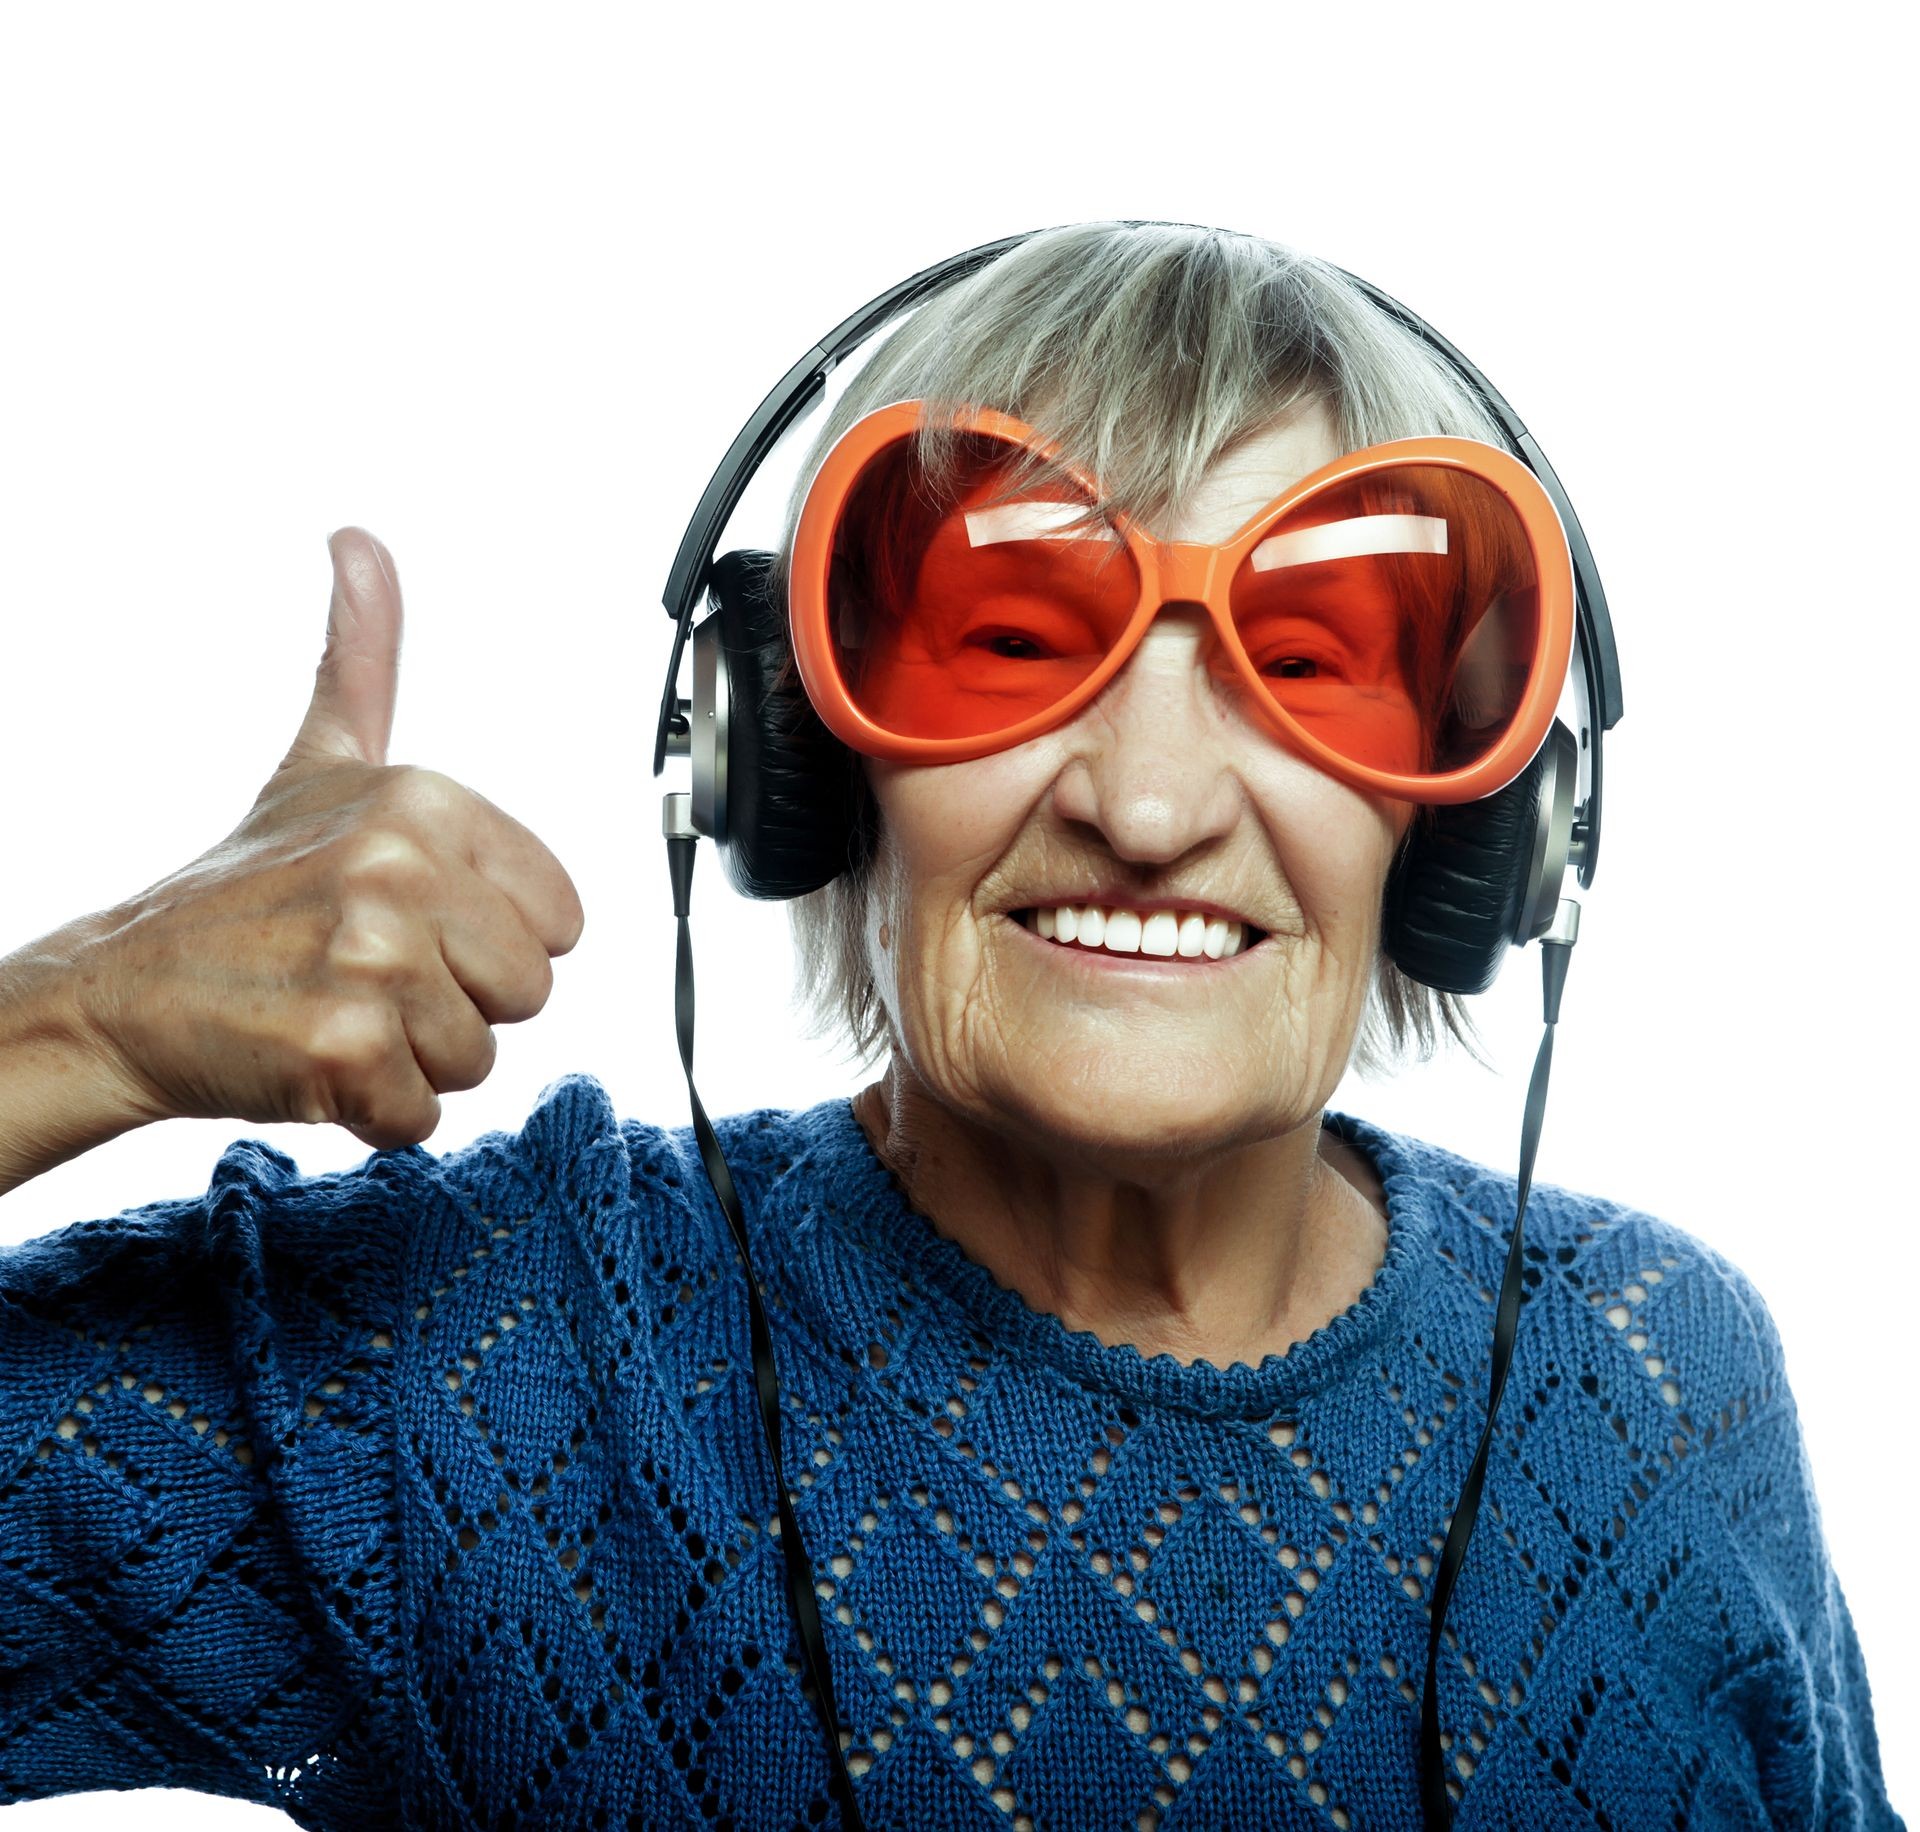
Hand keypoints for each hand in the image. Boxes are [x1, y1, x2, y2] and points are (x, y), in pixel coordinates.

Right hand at [69, 529, 584, 1150]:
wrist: (121, 988)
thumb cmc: (242, 887)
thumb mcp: (318, 760)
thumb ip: (362, 657)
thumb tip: (360, 544)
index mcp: (426, 801)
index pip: (562, 921)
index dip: (492, 941)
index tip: (413, 923)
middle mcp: (403, 869)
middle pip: (530, 991)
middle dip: (458, 1003)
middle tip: (366, 975)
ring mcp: (370, 959)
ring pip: (481, 1058)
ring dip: (413, 1059)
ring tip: (334, 1010)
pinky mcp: (340, 1047)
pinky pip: (423, 1113)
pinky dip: (374, 1111)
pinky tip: (314, 1062)